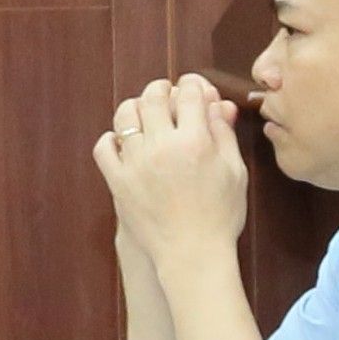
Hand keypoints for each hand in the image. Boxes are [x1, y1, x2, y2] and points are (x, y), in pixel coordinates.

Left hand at [98, 73, 256, 256]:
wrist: (193, 255)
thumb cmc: (220, 216)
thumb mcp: (234, 172)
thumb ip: (224, 135)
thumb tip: (218, 104)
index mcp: (195, 142)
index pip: (189, 93)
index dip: (193, 84)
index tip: (193, 88)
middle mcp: (162, 147)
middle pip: (154, 97)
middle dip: (162, 89)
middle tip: (166, 92)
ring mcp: (136, 164)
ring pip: (126, 116)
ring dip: (136, 108)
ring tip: (144, 114)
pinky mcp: (118, 182)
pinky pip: (104, 148)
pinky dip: (111, 139)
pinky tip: (123, 142)